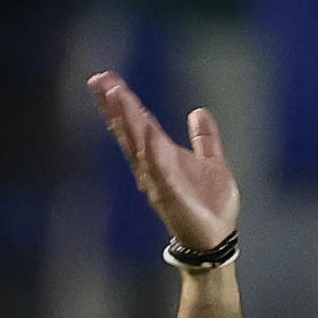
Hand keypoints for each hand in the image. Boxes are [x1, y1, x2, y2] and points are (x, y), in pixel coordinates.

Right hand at [87, 70, 239, 250]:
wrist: (216, 238)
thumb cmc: (209, 204)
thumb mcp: (212, 164)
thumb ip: (204, 139)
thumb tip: (199, 112)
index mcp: (162, 156)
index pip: (139, 124)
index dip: (124, 102)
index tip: (108, 79)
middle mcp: (153, 167)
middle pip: (130, 131)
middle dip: (117, 106)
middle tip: (101, 80)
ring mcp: (159, 181)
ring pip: (139, 147)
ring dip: (129, 122)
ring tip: (118, 96)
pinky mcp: (170, 196)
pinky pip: (159, 171)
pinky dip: (153, 152)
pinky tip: (148, 133)